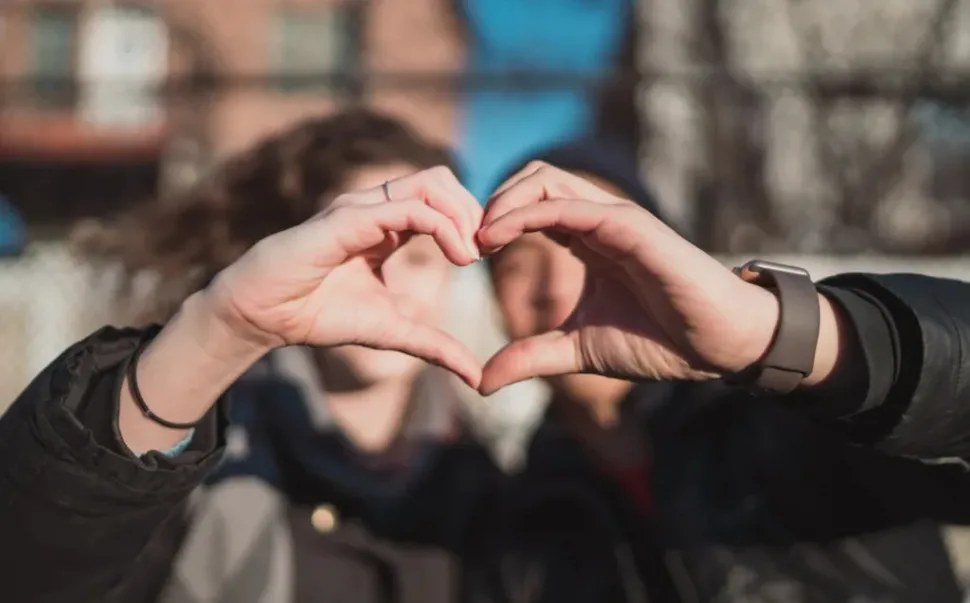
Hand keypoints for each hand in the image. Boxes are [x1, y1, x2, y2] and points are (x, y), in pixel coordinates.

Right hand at [205, 167, 484, 386]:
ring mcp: (361, 208)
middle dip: (474, 210)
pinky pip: (406, 208)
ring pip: (429, 183)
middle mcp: (376, 207)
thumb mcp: (392, 331)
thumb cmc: (318, 314)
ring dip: (462, 214)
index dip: (472, 221)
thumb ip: (434, 346)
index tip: (489, 256)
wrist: (264, 316)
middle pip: (441, 179)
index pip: (441, 199)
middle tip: (487, 251)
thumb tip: (476, 377)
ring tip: (472, 254)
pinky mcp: (348, 219)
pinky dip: (442, 225)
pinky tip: (457, 257)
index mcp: (387, 225)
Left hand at [476, 163, 782, 393]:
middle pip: (533, 178)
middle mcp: (597, 220)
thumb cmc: (658, 341)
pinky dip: (526, 213)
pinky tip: (498, 238)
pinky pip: (570, 206)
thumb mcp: (577, 350)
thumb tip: (481, 382)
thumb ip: (530, 357)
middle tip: (464, 241)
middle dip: (491, 201)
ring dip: (503, 200)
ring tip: (477, 238)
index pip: (530, 204)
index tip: (464, 254)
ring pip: (546, 179)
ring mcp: (614, 218)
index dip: (492, 220)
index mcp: (586, 239)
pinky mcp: (630, 226)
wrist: (716, 347)